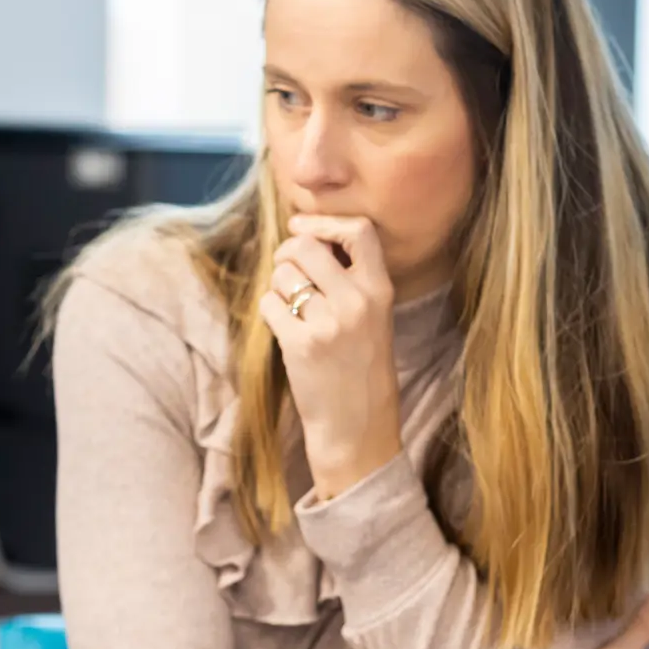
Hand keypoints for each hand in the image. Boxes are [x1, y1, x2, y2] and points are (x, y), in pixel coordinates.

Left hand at [256, 214, 403, 498]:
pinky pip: (269, 304)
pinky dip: (270, 311)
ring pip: (283, 275)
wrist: (357, 425)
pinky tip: (285, 327)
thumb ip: (350, 278)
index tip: (302, 227)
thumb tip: (307, 236)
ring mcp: (328, 324)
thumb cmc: (361, 367)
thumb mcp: (373, 317)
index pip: (358, 230)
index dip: (324, 223)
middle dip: (288, 254)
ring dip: (279, 286)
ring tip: (292, 308)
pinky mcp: (300, 344)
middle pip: (306, 247)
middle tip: (288, 270)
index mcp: (380, 291)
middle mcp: (356, 302)